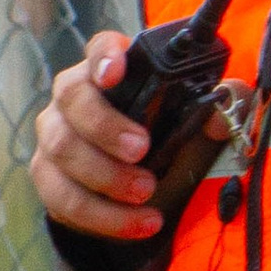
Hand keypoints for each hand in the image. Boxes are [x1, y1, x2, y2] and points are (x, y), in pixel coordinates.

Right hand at [30, 32, 250, 250]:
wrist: (137, 194)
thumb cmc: (164, 143)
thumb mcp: (196, 126)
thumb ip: (218, 111)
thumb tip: (223, 111)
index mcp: (110, 72)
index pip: (100, 47)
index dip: (105, 55)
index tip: (117, 72)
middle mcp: (73, 97)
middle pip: (73, 97)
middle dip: (106, 126)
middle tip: (142, 150)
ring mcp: (54, 136)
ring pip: (63, 149)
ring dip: (106, 176)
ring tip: (146, 193)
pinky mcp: (47, 178)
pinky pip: (63, 196)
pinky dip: (105, 215)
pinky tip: (140, 223)